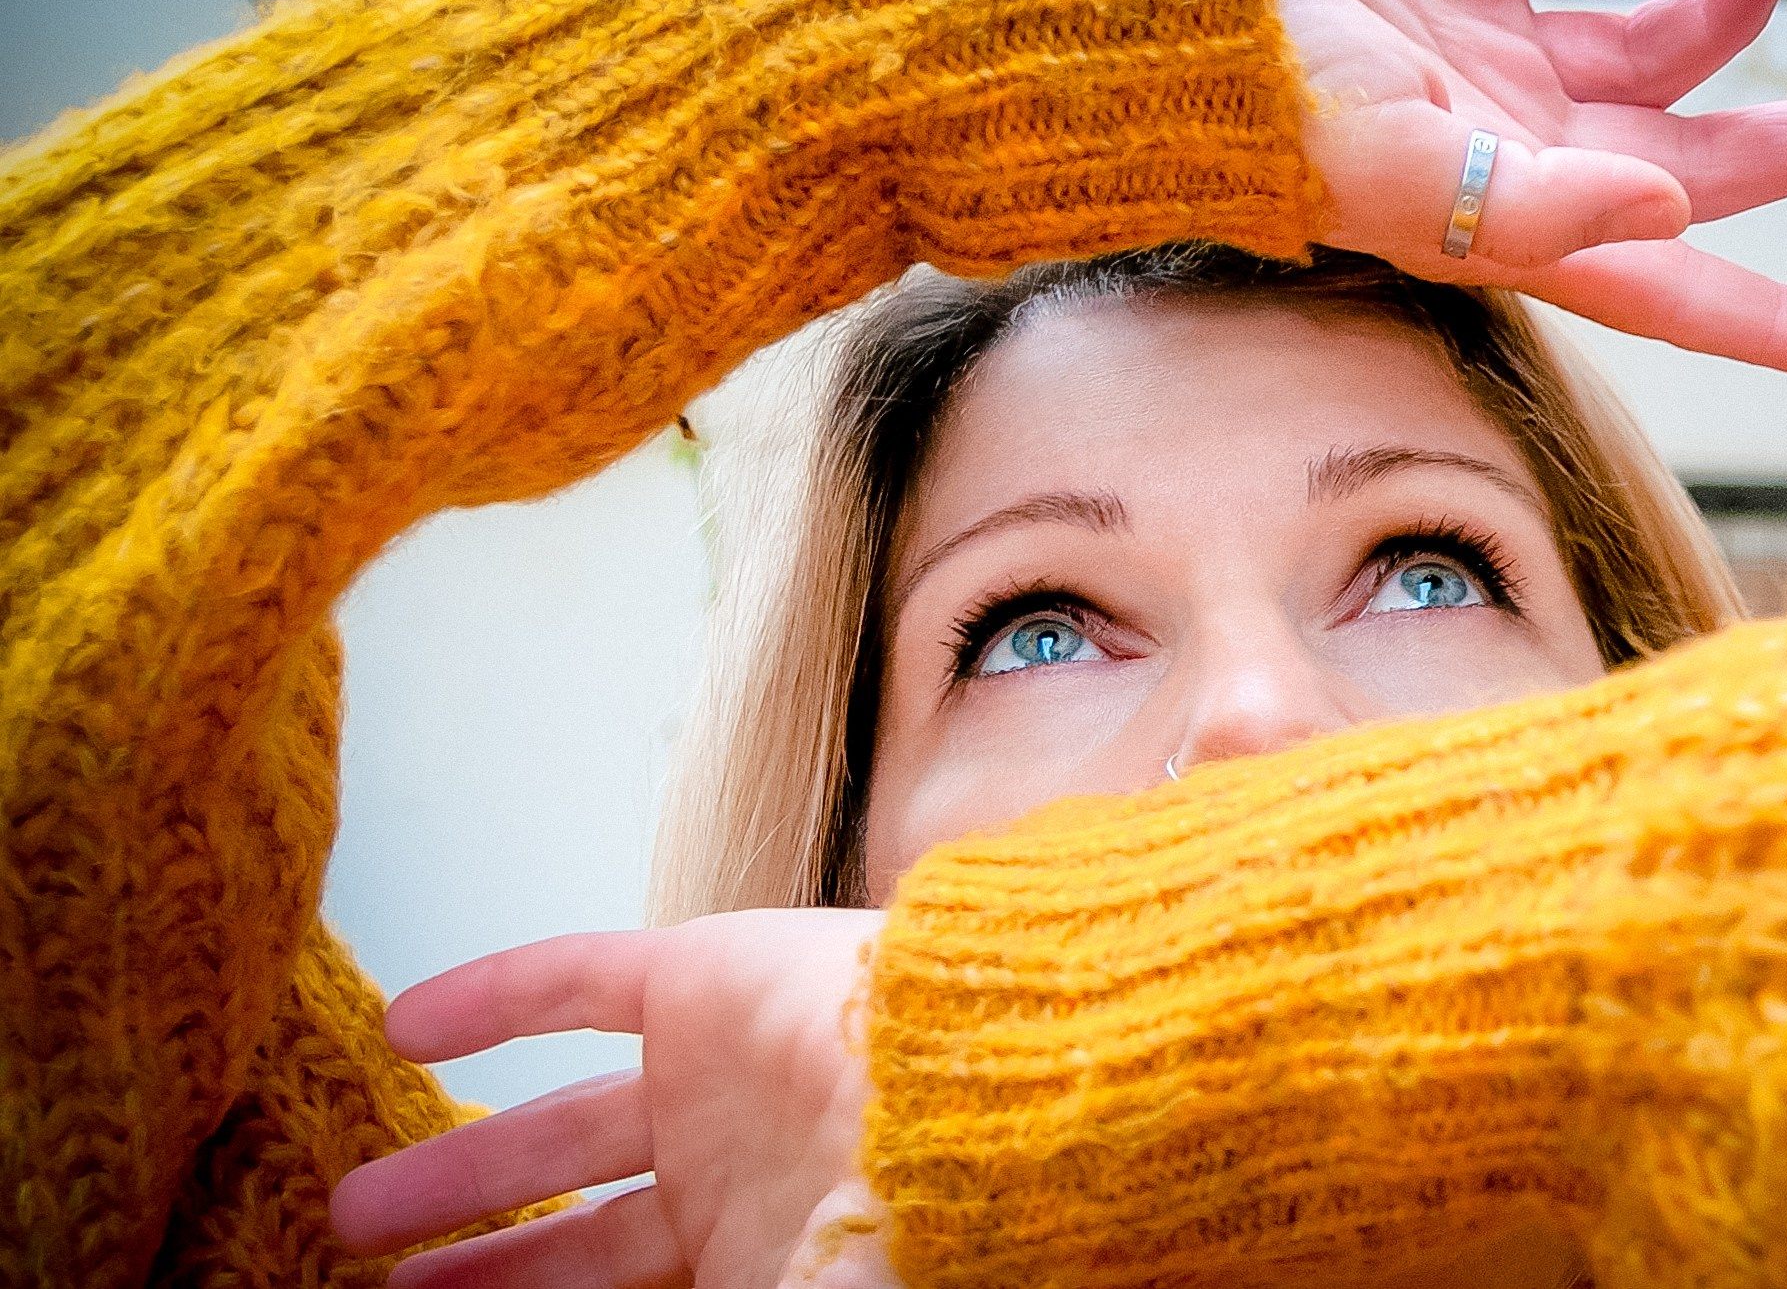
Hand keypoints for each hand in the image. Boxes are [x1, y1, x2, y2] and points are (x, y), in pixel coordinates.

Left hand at [330, 909, 891, 1288]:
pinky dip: (492, 996)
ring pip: (562, 1123)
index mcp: (755, 1252)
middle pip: (575, 1228)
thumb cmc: (911, 1209)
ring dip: (464, 1159)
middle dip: (481, 1261)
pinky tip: (404, 1024)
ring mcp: (716, 1073)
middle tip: (377, 1281)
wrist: (980, 1074)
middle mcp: (727, 1170)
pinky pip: (577, 982)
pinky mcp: (707, 974)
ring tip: (360, 1210)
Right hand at [1270, 0, 1786, 378]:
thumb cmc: (1248, 86)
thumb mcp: (1389, 161)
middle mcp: (1507, 133)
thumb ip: (1528, 200)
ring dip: (1731, 1)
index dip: (1759, 320)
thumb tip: (1667, 209)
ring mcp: (1486, 35)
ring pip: (1654, 36)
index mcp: (1498, 210)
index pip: (1654, 282)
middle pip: (1689, 157)